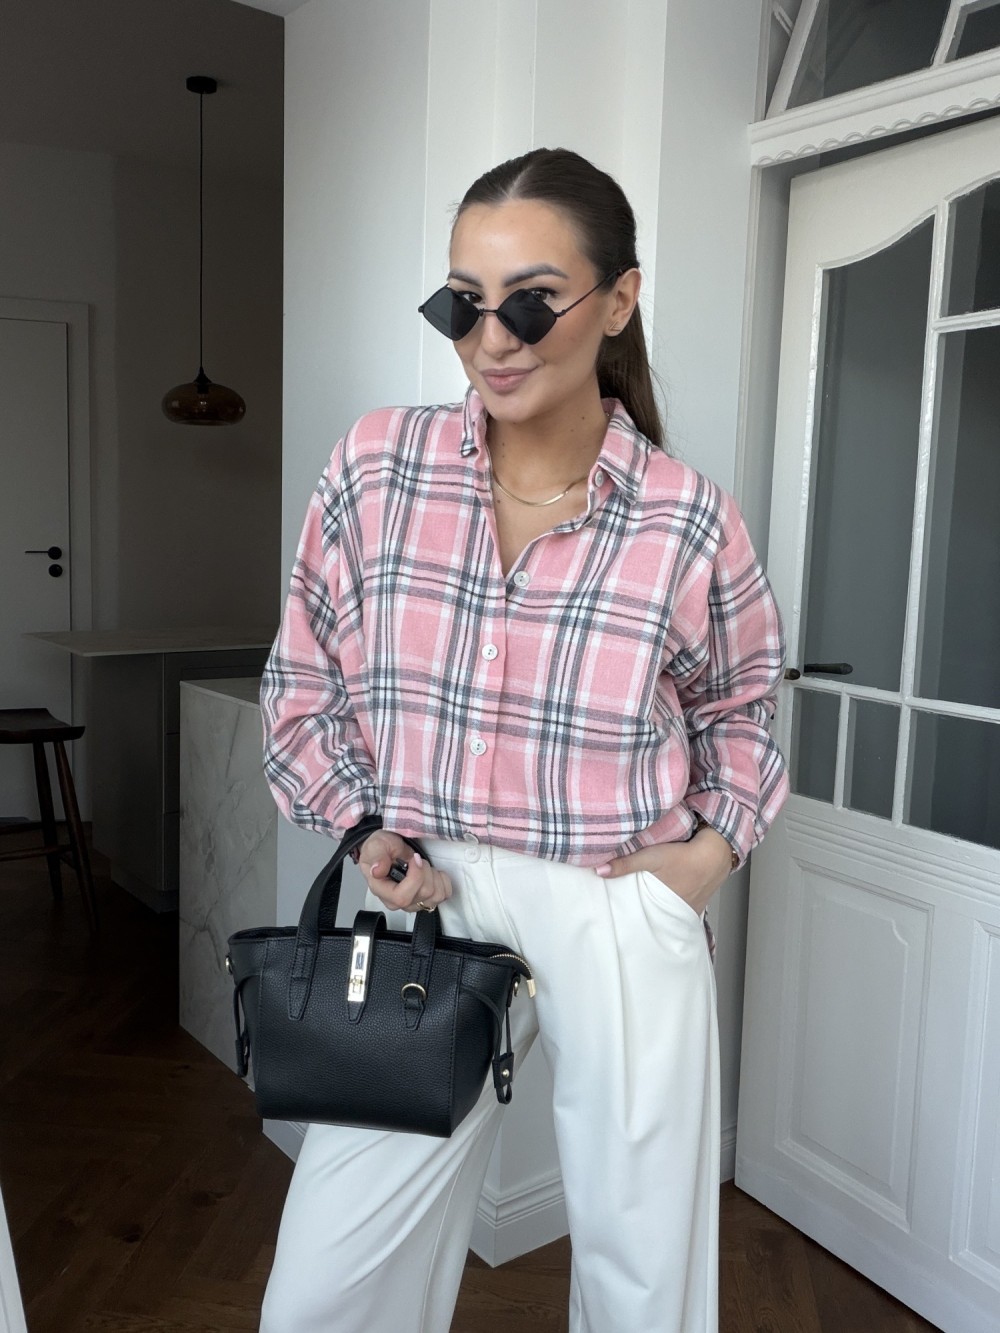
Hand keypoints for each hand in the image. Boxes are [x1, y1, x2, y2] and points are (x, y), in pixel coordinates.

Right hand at [357, 831, 452, 911]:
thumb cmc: (381, 848)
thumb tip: (377, 871)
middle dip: (425, 870)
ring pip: (436, 895)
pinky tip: (431, 872)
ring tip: (422, 865)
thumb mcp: (376, 845)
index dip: (415, 877)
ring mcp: (413, 903)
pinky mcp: (425, 900)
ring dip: (434, 875)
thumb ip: (377, 855)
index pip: (402, 897)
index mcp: (382, 891)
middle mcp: (397, 902)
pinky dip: (442, 880)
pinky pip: (444, 895)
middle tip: (416, 858)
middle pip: (424, 893)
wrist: (388, 849)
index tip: (414, 858)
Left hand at [594, 826, 734, 916]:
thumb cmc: (685, 856)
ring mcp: (686, 911)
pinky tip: (661, 900)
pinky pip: (676, 909)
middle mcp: (675, 913)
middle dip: (638, 917)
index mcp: (661, 906)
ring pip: (664, 913)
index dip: (627, 920)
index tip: (613, 919)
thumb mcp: (652, 857)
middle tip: (621, 916)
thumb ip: (626, 864)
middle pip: (651, 917)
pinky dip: (668, 906)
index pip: (639, 920)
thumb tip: (599, 871)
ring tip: (638, 909)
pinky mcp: (694, 904)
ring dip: (654, 911)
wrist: (716, 853)